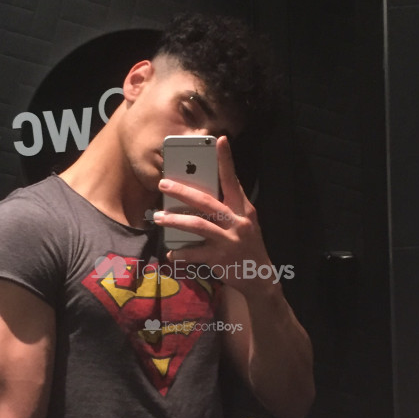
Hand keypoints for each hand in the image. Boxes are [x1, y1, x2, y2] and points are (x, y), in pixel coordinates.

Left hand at [156, 136, 274, 299]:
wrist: (259, 277)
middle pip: (207, 201)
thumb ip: (228, 207)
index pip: (233, 180)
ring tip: (159, 217)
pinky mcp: (220, 258)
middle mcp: (238, 221)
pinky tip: (170, 253)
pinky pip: (195, 253)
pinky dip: (180, 253)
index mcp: (243, 209)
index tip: (220, 140)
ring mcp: (229, 240)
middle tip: (163, 183)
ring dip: (175, 219)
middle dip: (183, 191)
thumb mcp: (244, 222)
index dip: (227, 160)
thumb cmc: (246, 245)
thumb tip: (201, 192)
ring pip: (198, 225)